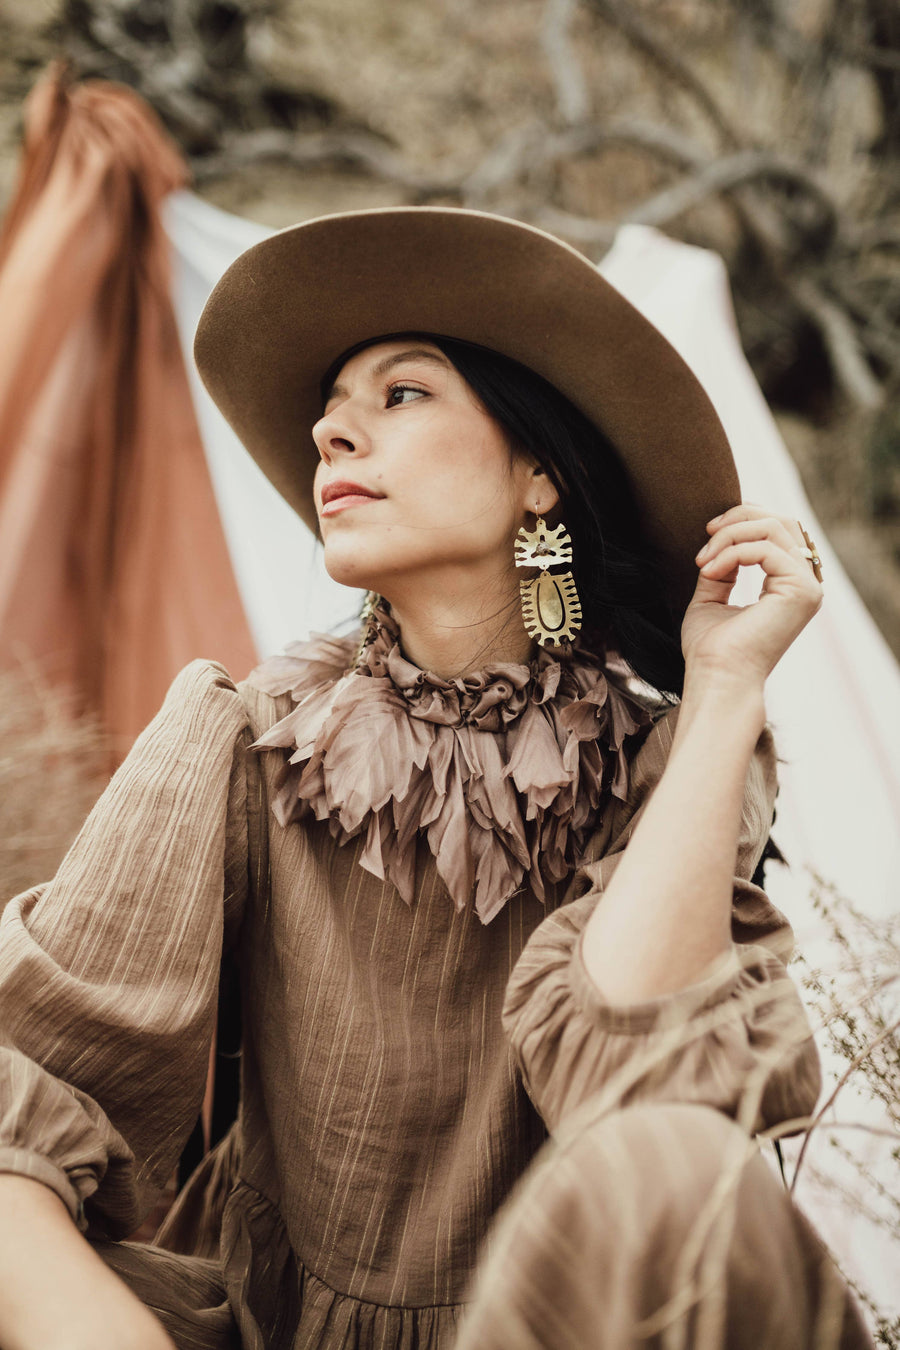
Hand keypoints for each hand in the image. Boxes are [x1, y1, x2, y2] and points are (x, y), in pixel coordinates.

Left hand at [681, 502, 822, 687]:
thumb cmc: (711, 650)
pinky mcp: (801, 590)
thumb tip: (722, 539)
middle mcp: (805, 585)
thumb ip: (723, 568)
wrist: (716, 678)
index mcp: (789, 586)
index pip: (779, 531)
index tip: (708, 534)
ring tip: (703, 562)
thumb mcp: (712, 597)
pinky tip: (709, 571)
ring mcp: (807, 587)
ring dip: (730, 537)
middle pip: (782, 521)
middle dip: (739, 517)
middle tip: (708, 532)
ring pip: (774, 528)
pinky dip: (731, 553)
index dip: (743, 520)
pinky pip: (765, 549)